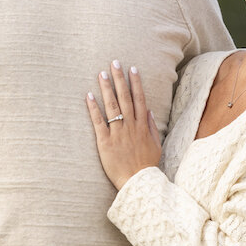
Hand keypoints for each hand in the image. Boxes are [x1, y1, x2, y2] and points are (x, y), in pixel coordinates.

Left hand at [86, 60, 161, 189]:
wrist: (138, 183)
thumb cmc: (146, 166)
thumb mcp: (156, 146)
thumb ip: (152, 128)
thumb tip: (148, 111)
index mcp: (142, 126)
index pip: (139, 99)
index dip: (136, 83)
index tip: (132, 69)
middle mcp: (130, 126)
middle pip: (125, 98)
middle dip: (119, 79)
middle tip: (114, 62)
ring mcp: (118, 133)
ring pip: (112, 106)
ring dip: (106, 88)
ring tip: (101, 73)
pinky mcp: (105, 142)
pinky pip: (99, 122)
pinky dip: (93, 108)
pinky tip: (89, 95)